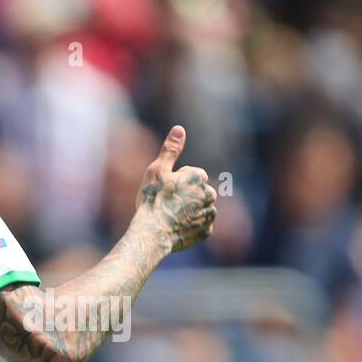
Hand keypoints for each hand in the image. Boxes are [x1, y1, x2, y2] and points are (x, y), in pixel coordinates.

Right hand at [135, 125, 217, 252]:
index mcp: (199, 177)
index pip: (194, 175)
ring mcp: (208, 215)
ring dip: (191, 210)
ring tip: (171, 216)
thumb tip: (179, 129)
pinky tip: (177, 227)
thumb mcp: (158, 169)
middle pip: (199, 191)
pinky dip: (191, 226)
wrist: (152, 233)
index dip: (178, 181)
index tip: (166, 189)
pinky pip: (200, 225)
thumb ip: (171, 149)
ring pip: (201, 208)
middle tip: (167, 203)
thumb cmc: (152, 199)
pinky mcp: (206, 231)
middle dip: (188, 195)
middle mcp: (209, 195)